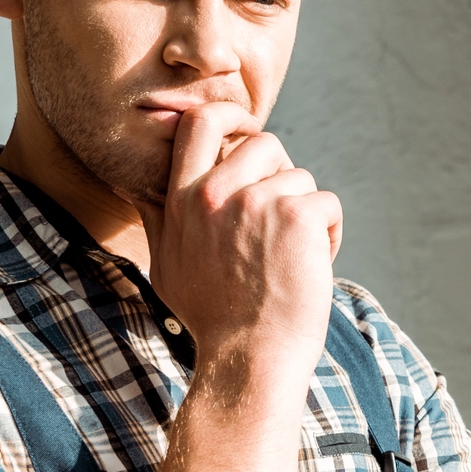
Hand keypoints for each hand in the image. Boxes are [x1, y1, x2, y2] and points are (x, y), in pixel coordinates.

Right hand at [137, 102, 342, 373]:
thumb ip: (161, 219)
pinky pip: (327, 205)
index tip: (246, 124)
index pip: (199, 124)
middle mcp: (216, 194)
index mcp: (183, 200)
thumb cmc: (212, 320)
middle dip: (282, 173)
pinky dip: (329, 234)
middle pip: (263, 142)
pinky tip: (313, 267)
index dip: (228, 113)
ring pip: (301, 178)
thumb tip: (141, 187)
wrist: (249, 359)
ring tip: (293, 258)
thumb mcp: (167, 265)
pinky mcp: (297, 216)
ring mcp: (257, 202)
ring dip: (306, 213)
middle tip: (283, 218)